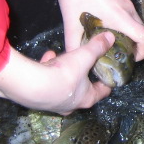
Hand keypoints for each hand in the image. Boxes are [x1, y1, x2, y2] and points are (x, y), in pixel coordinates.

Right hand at [0, 32, 114, 113]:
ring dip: (62, 72)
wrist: (31, 85)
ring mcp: (52, 104)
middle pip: (81, 90)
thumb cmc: (64, 74)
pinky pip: (46, 83)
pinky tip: (47, 57)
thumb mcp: (84, 56)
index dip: (106, 82)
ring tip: (61, 57)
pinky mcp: (37, 100)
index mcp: (86, 98)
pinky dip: (48, 70)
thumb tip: (111, 37)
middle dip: (82, 76)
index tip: (108, 73)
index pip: (102, 92)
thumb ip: (97, 47)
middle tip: (83, 64)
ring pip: (62, 87)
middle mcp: (70, 106)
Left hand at [49, 0, 143, 59]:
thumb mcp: (71, 23)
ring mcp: (126, 1)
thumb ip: (74, 45)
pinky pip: (130, 16)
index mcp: (119, 16)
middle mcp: (128, 9)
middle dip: (136, 46)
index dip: (143, 51)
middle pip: (143, 31)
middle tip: (121, 56)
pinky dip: (126, 26)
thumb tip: (76, 61)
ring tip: (114, 45)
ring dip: (131, 36)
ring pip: (137, 23)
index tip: (132, 59)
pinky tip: (109, 29)